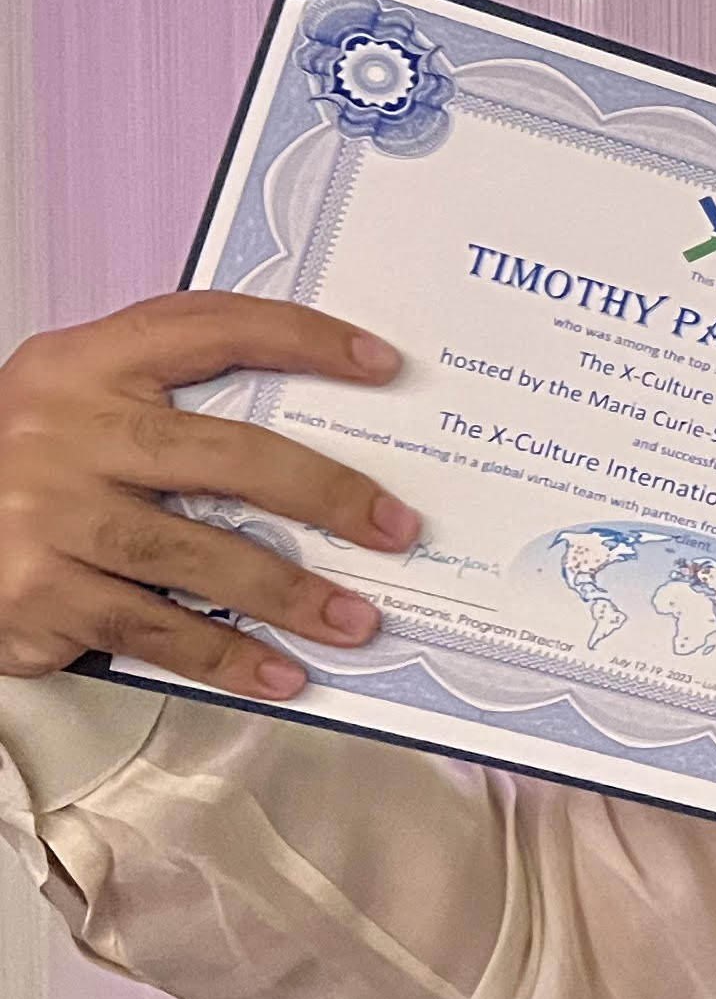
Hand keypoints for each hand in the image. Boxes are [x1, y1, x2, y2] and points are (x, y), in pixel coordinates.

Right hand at [0, 293, 423, 698]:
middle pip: (223, 454)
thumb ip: (171, 403)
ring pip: (195, 555)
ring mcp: (44, 515)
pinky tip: (283, 672)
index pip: (206, 326)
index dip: (301, 338)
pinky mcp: (35, 594)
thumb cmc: (29, 463)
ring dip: (290, 594)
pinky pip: (152, 630)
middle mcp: (62, 432)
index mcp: (84, 365)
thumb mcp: (80, 404)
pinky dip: (225, 655)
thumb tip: (318, 443)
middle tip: (396, 527)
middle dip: (323, 492)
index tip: (381, 365)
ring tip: (357, 620)